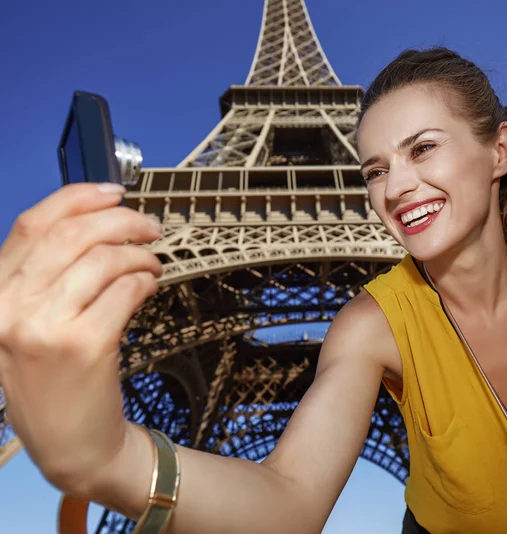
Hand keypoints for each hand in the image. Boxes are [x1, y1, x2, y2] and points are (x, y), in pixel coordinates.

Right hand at [0, 183, 162, 494]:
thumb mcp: (30, 324)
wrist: (71, 443)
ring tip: (153, 263)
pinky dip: (146, 279)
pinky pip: (126, 289)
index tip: (115, 191)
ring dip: (140, 253)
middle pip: (73, 233)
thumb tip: (97, 224)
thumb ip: (47, 277)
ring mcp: (46, 327)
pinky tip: (150, 285)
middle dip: (122, 220)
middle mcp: (10, 308)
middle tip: (150, 227)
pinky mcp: (85, 345)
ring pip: (105, 259)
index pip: (33, 223)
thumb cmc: (55, 380)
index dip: (79, 197)